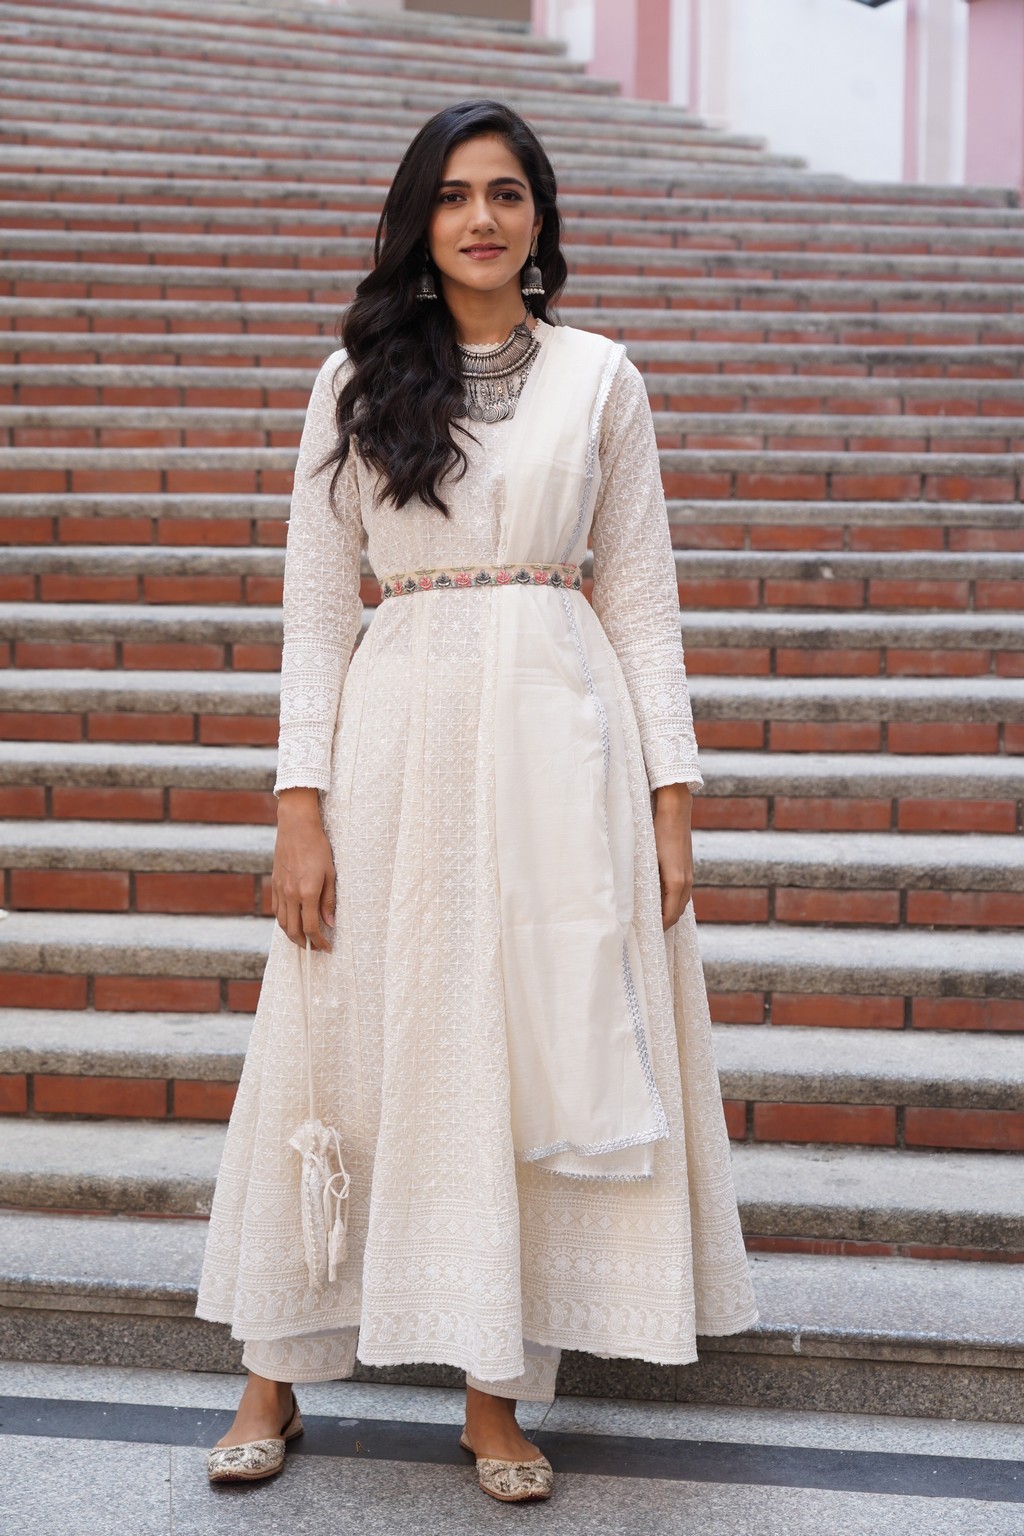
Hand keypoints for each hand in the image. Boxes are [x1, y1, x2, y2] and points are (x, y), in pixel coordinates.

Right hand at [271, 788, 335, 949]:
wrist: (296, 826)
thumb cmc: (318, 847)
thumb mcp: (330, 873)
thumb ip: (329, 901)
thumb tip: (329, 924)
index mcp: (307, 893)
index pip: (311, 928)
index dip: (319, 942)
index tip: (327, 947)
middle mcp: (290, 894)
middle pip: (293, 930)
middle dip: (304, 944)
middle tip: (315, 948)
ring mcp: (280, 889)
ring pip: (282, 923)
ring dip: (292, 936)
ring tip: (304, 940)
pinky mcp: (274, 884)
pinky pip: (276, 910)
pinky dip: (283, 921)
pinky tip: (292, 922)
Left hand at [652, 783, 693, 930]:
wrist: (675, 810)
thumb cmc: (657, 831)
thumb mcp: (647, 857)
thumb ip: (644, 879)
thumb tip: (632, 899)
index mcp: (675, 881)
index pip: (669, 915)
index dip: (658, 927)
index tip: (644, 933)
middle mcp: (685, 881)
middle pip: (676, 913)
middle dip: (664, 924)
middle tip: (646, 931)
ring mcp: (689, 875)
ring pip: (681, 904)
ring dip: (669, 913)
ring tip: (652, 919)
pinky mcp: (687, 869)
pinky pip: (682, 893)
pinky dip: (673, 902)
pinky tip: (661, 901)